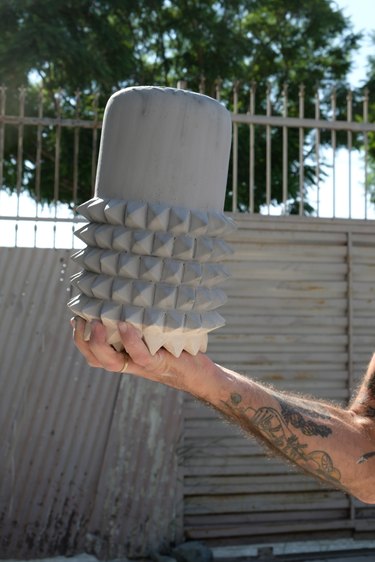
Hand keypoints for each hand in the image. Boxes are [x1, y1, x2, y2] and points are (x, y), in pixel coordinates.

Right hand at [71, 317, 213, 391]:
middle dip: (82, 340)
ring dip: (98, 343)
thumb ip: (144, 321)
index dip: (80, 338)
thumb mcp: (157, 333)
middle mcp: (129, 362)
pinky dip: (130, 341)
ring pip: (109, 362)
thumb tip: (134, 293)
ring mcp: (142, 366)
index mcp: (125, 355)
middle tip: (80, 319)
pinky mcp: (158, 364)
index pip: (94, 353)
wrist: (201, 373)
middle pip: (95, 359)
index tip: (75, 317)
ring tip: (96, 322)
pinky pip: (139, 356)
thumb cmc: (179, 349)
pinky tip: (126, 325)